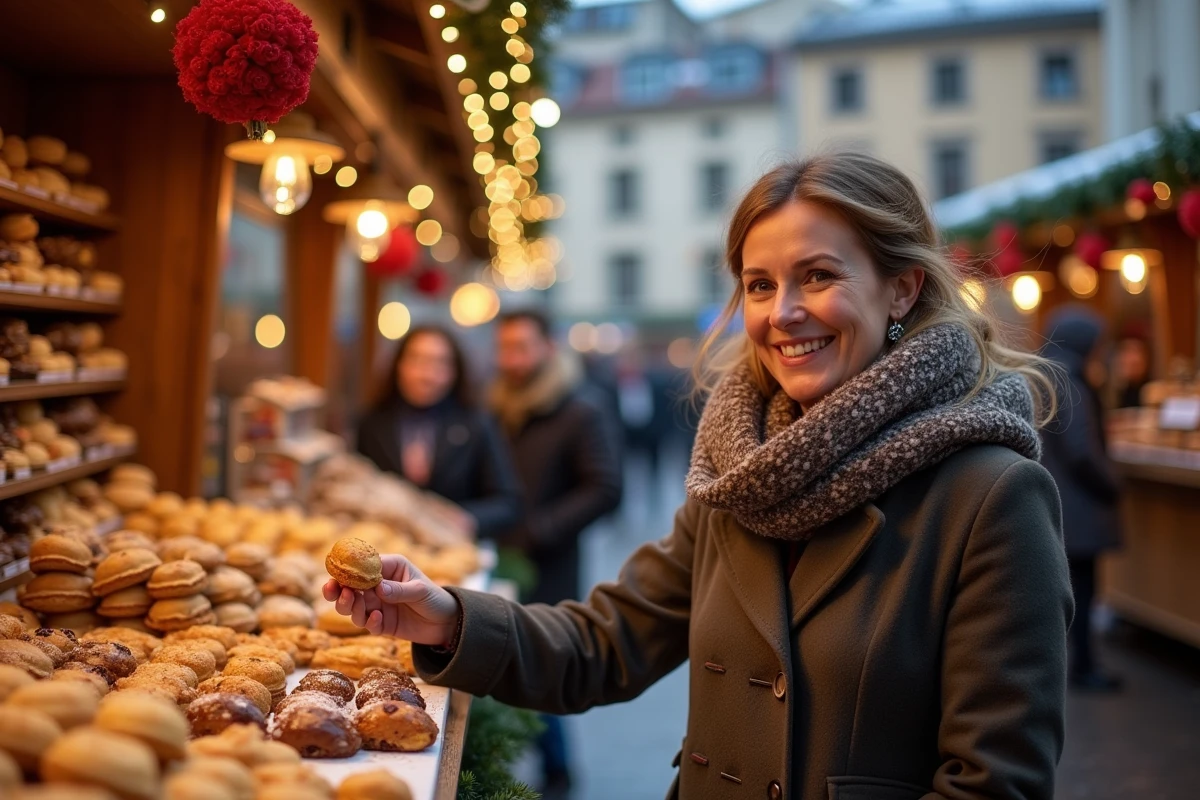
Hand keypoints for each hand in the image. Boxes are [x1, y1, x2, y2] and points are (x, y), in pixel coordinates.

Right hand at [322, 554, 459, 644]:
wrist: (447, 623)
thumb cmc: (435, 598)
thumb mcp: (420, 591)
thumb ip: (399, 590)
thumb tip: (378, 588)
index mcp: (388, 569)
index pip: (362, 566)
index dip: (347, 571)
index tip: (336, 576)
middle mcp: (379, 587)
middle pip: (350, 588)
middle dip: (338, 591)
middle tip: (335, 593)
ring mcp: (378, 606)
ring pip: (353, 608)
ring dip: (349, 607)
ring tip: (355, 605)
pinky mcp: (381, 624)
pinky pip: (368, 624)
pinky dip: (369, 623)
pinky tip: (378, 619)